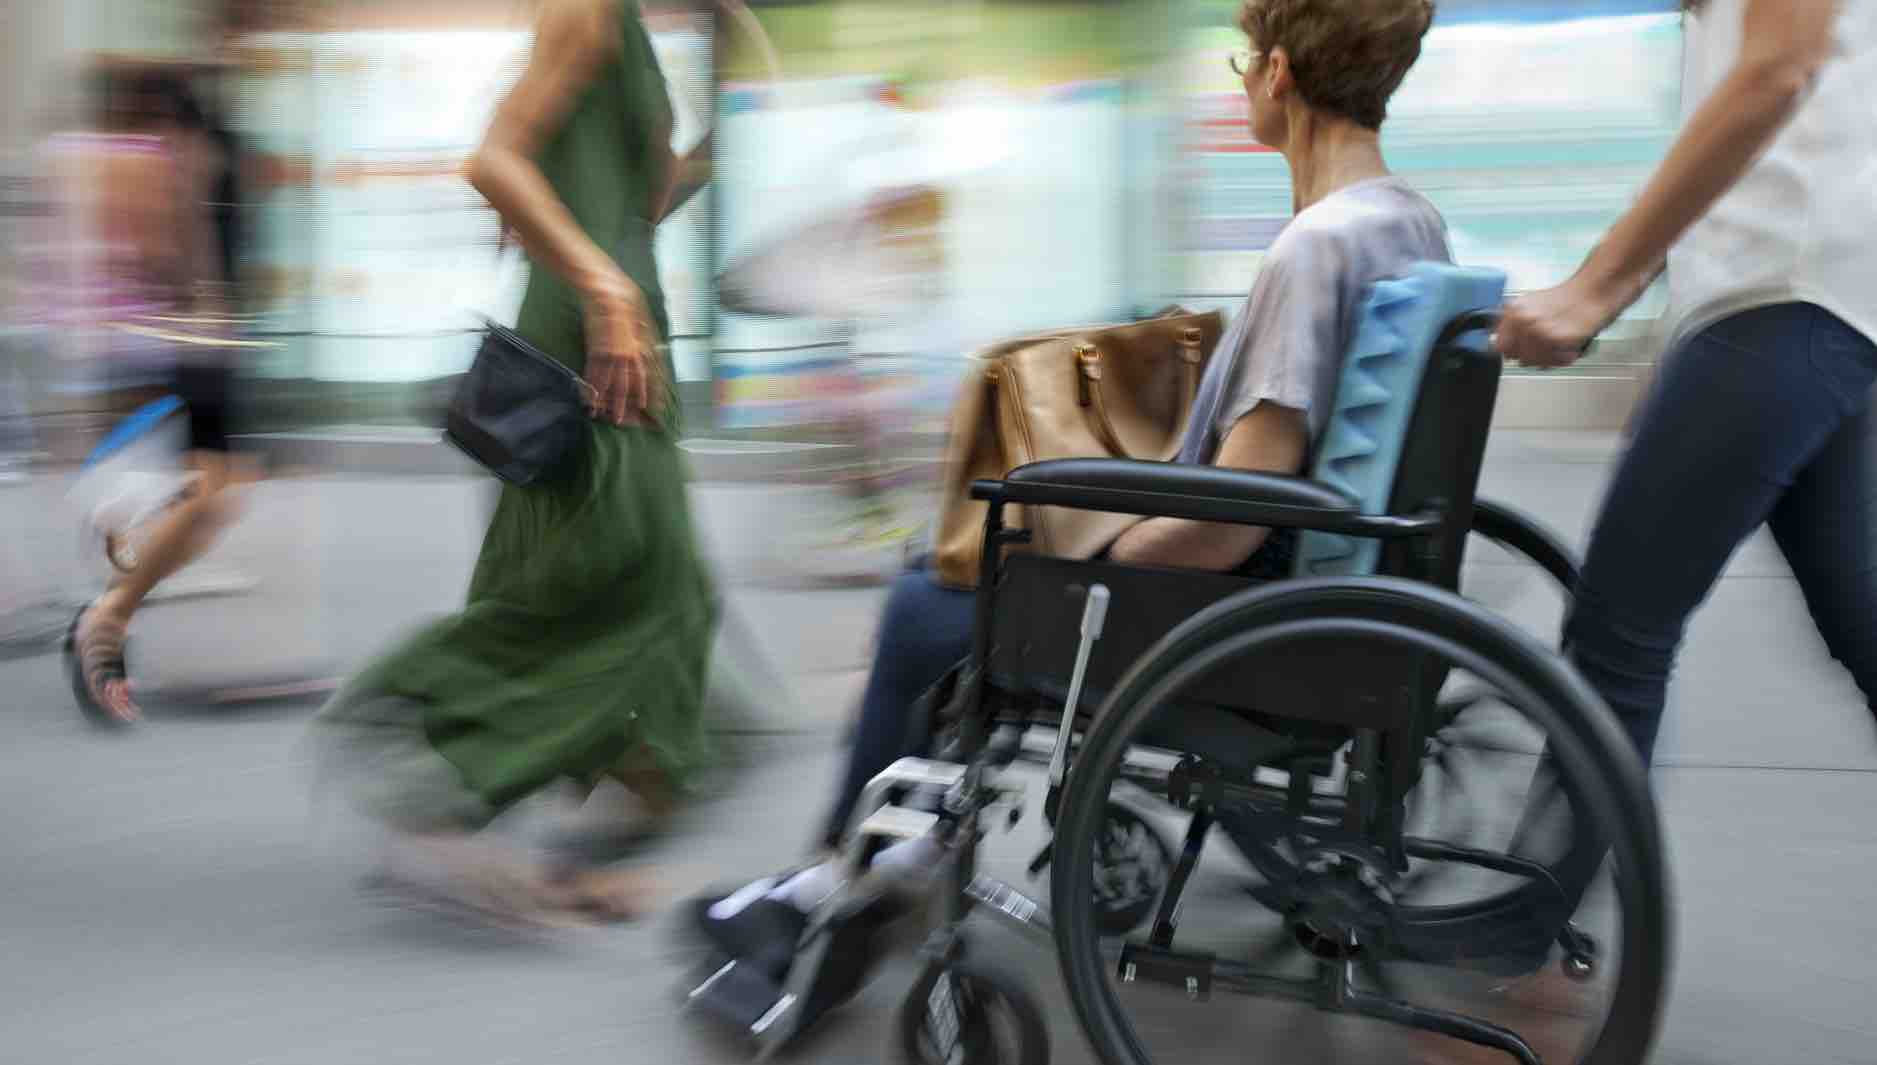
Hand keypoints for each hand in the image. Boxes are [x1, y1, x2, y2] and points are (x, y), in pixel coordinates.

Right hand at [581, 284, 664, 427]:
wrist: (607, 295)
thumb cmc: (627, 304)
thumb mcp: (643, 323)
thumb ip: (646, 341)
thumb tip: (652, 353)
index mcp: (639, 350)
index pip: (643, 378)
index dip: (644, 394)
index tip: (646, 408)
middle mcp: (626, 356)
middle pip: (624, 386)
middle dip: (622, 405)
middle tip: (620, 421)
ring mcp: (609, 355)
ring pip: (607, 383)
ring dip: (603, 401)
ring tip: (599, 415)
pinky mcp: (594, 350)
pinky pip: (592, 373)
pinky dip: (590, 386)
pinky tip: (588, 397)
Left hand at [1492, 270, 1636, 369]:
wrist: (1594, 291)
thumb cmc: (1567, 299)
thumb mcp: (1531, 306)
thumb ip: (1513, 326)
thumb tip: (1497, 345)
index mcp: (1512, 310)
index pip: (1499, 346)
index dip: (1512, 350)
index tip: (1523, 348)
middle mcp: (1522, 320)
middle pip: (1516, 357)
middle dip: (1530, 355)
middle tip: (1547, 344)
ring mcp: (1538, 330)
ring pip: (1533, 362)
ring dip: (1547, 357)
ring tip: (1559, 343)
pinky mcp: (1556, 339)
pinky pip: (1551, 362)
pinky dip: (1561, 358)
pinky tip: (1568, 345)